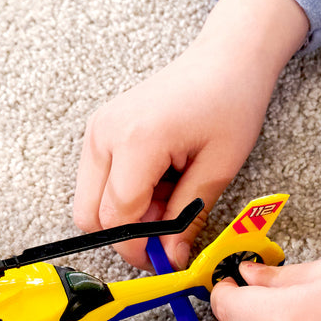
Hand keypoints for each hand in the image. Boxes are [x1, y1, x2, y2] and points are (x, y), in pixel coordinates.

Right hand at [74, 0, 309, 270]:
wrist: (225, 59)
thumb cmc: (230, 103)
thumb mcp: (218, 168)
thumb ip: (188, 218)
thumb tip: (169, 261)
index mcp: (137, 140)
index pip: (119, 217)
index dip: (141, 247)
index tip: (168, 260)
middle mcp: (105, 133)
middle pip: (91, 215)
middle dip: (128, 235)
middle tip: (170, 232)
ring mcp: (97, 129)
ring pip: (90, 201)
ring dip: (125, 215)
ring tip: (170, 198)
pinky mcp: (99, 129)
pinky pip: (97, 181)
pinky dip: (123, 195)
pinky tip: (159, 182)